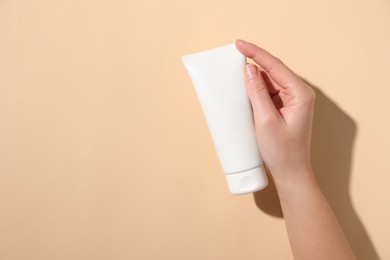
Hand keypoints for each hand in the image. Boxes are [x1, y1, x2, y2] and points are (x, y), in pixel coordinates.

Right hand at [235, 39, 315, 182]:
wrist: (290, 173)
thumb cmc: (283, 152)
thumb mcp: (266, 121)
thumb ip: (257, 93)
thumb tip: (248, 70)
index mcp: (300, 93)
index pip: (275, 66)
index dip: (256, 53)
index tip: (239, 44)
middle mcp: (298, 94)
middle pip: (272, 71)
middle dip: (252, 65)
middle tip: (231, 59)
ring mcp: (291, 101)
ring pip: (268, 82)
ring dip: (252, 80)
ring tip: (234, 78)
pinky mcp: (283, 108)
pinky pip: (267, 93)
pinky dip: (255, 91)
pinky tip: (243, 92)